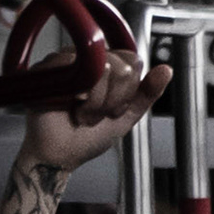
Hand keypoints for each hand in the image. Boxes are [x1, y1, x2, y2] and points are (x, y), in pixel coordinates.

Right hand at [19, 50, 173, 175]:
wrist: (59, 154)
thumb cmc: (88, 136)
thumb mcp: (127, 115)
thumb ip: (148, 92)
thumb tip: (166, 70)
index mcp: (106, 65)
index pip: (132, 60)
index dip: (128, 89)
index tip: (114, 106)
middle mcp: (86, 58)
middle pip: (121, 65)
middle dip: (114, 99)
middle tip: (97, 112)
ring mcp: (66, 60)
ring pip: (104, 68)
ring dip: (98, 101)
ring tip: (83, 111)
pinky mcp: (47, 67)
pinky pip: (80, 71)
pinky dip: (83, 98)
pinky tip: (72, 106)